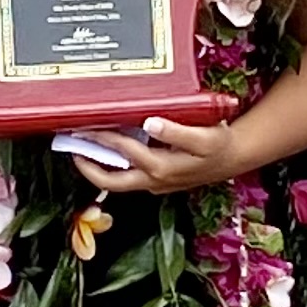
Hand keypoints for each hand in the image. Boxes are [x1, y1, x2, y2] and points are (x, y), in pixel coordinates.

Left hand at [82, 108, 250, 196]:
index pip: (124, 151)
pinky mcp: (160, 180)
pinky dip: (115, 166)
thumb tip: (150, 123)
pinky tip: (111, 152)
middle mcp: (155, 179)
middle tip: (71, 148)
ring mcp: (156, 183)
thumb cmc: (220, 145)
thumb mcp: (203, 137)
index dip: (102, 139)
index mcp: (162, 168)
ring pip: (119, 180)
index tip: (86, 126)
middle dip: (87, 166)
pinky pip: (130, 176)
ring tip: (83, 150)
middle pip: (111, 181)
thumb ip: (176, 131)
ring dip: (99, 168)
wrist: (236, 158)